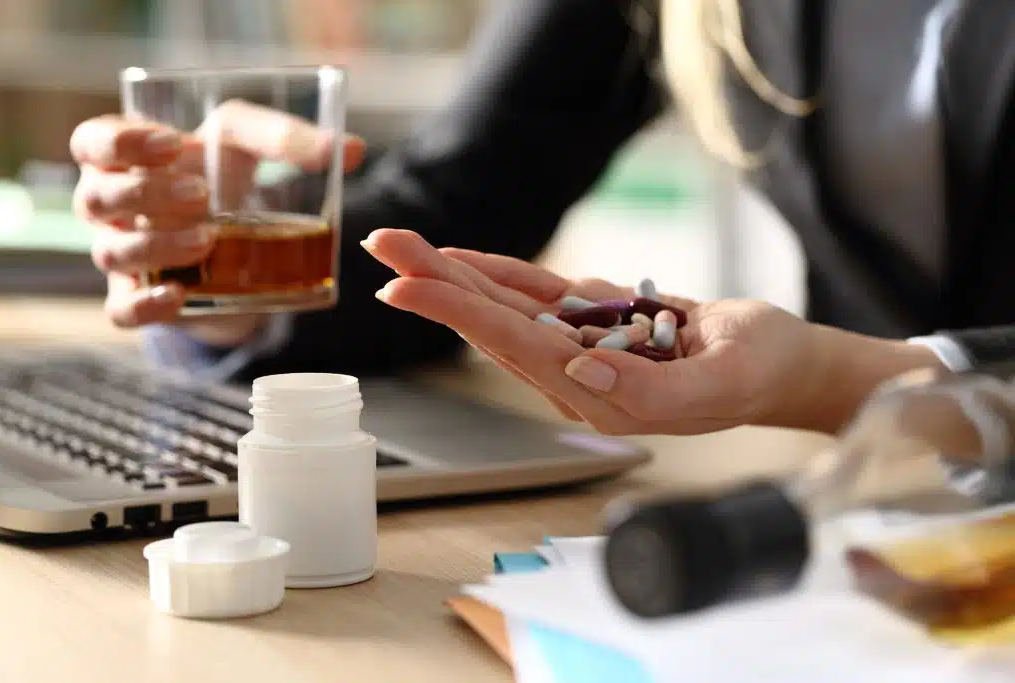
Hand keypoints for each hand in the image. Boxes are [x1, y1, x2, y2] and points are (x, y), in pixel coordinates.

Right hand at [70, 100, 366, 340]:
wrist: (234, 239)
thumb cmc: (227, 174)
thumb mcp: (251, 144)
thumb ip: (291, 140)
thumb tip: (354, 150)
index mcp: (125, 156)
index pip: (91, 141)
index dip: (120, 142)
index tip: (173, 144)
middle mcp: (112, 206)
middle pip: (99, 198)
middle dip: (148, 195)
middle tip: (202, 197)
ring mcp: (122, 254)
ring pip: (114, 253)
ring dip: (157, 246)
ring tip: (208, 241)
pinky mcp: (141, 299)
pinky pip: (123, 310)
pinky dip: (146, 305)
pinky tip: (178, 295)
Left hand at [359, 229, 828, 435]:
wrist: (778, 365)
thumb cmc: (758, 373)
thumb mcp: (722, 384)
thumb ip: (654, 392)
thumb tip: (579, 371)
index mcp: (601, 395)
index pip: (516, 347)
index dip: (458, 312)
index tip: (405, 286)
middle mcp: (577, 374)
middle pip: (494, 323)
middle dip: (435, 283)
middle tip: (384, 243)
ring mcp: (582, 345)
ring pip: (506, 306)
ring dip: (453, 274)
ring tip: (404, 244)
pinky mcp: (595, 321)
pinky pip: (538, 294)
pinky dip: (497, 274)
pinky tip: (460, 260)